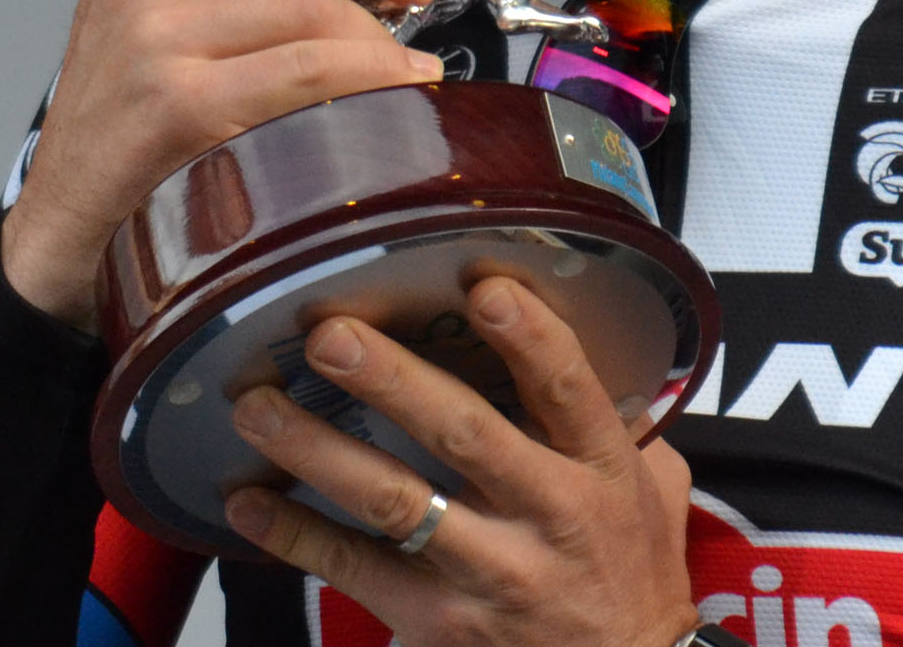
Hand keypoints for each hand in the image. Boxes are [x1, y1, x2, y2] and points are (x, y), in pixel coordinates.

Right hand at [1, 0, 441, 328]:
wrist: (64, 227)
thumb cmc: (134, 125)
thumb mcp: (162, 21)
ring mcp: (155, 39)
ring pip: (316, 4)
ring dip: (384, 34)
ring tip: (407, 64)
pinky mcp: (179, 105)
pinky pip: (311, 70)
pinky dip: (378, 75)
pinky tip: (405, 87)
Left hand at [223, 277, 698, 646]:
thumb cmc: (632, 575)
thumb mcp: (655, 492)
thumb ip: (625, 424)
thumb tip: (592, 349)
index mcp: (602, 469)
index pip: (567, 390)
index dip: (528, 337)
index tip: (483, 288)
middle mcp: (547, 514)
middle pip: (465, 435)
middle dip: (391, 380)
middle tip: (331, 335)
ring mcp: (488, 571)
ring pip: (394, 502)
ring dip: (318, 451)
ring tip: (258, 407)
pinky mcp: (436, 621)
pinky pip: (353, 570)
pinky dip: (294, 535)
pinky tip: (246, 499)